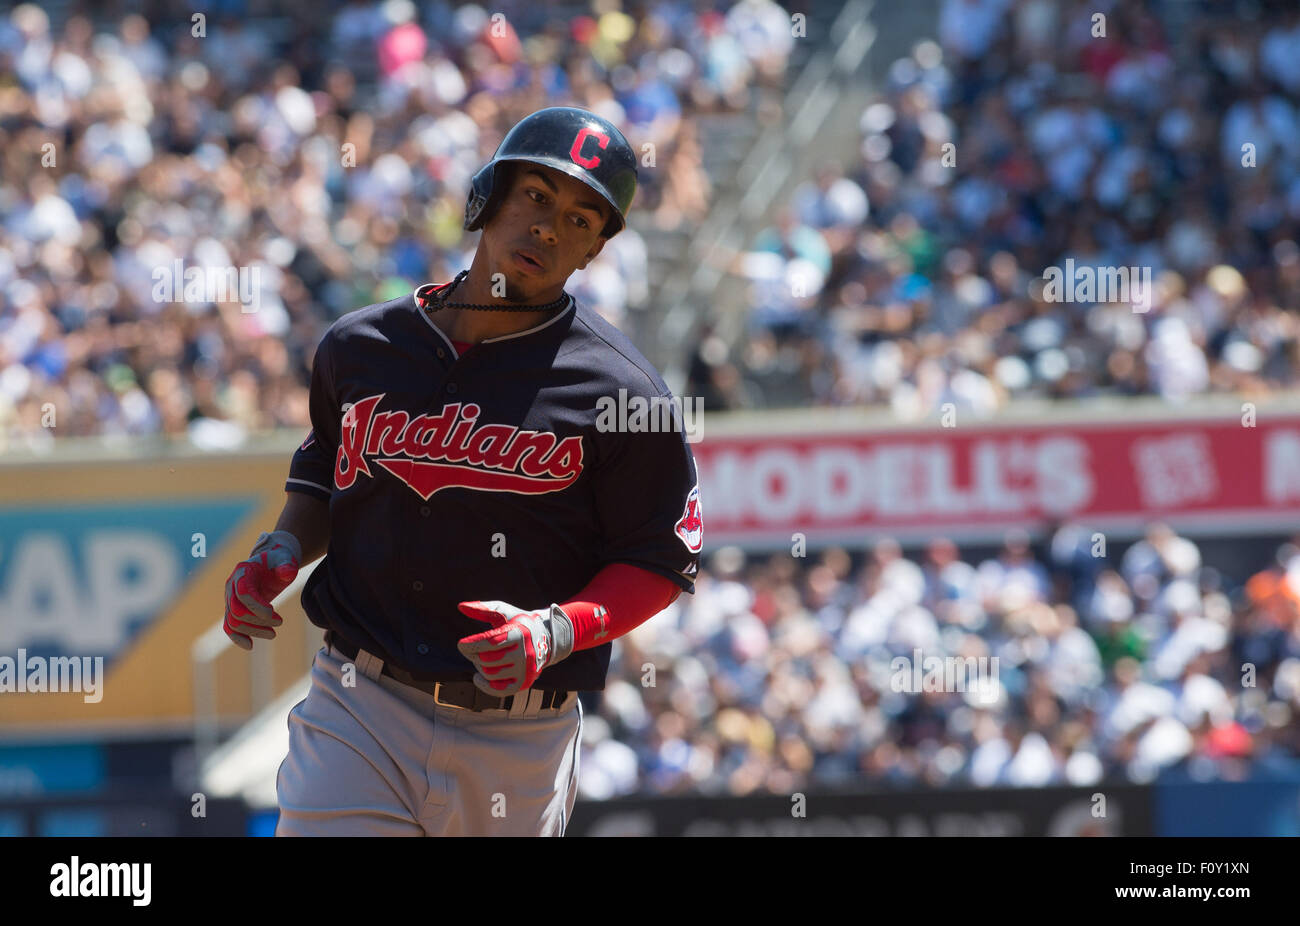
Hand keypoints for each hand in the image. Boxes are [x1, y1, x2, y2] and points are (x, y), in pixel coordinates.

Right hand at [223, 531, 301, 649]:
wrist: (270, 563)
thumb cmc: (279, 561)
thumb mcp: (285, 560)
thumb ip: (286, 566)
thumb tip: (287, 573)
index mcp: (242, 571)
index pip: (243, 593)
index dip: (257, 607)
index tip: (274, 614)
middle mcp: (231, 585)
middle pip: (237, 611)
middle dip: (259, 621)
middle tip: (280, 622)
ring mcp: (230, 598)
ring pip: (233, 622)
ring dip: (253, 631)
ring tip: (273, 634)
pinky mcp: (233, 608)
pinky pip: (229, 626)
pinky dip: (238, 638)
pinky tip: (250, 646)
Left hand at [456, 600, 573, 695]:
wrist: (546, 639)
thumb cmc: (519, 623)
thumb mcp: (504, 612)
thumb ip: (483, 609)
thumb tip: (461, 606)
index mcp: (519, 634)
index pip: (490, 642)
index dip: (471, 644)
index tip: (461, 644)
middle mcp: (525, 653)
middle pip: (487, 659)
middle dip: (474, 654)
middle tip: (471, 649)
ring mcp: (525, 670)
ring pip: (490, 673)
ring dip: (479, 666)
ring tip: (480, 657)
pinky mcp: (524, 682)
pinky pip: (498, 689)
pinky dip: (484, 685)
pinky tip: (477, 677)